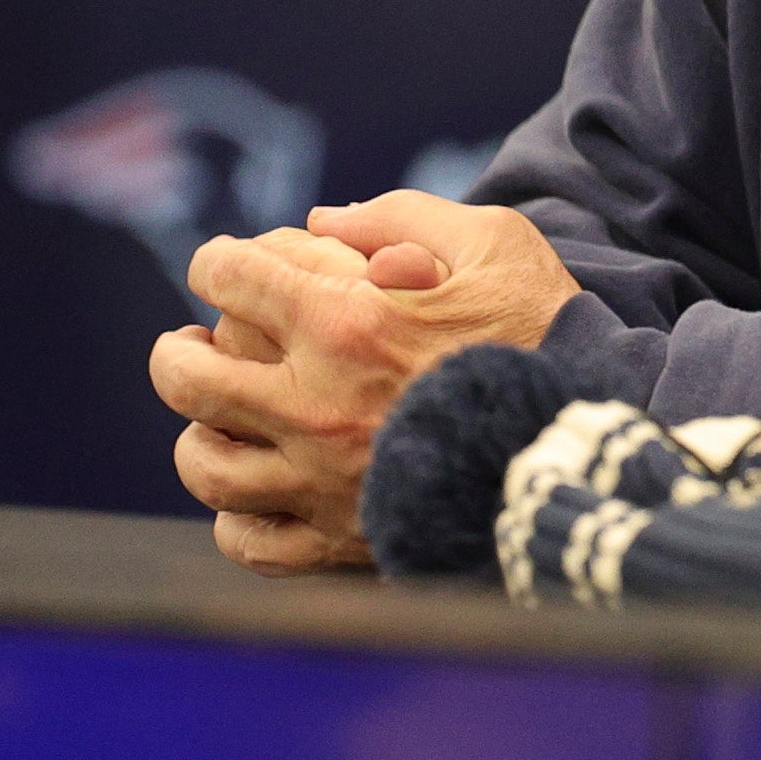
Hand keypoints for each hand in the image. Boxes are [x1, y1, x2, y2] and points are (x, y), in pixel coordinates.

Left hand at [148, 190, 585, 573]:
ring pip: (205, 463)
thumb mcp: (495, 245)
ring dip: (199, 434)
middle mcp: (315, 404)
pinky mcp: (338, 542)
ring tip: (217, 422)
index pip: (228, 275)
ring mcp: (320, 480)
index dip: (217, 262)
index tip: (228, 269)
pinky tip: (255, 493)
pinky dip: (235, 518)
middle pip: (186, 375)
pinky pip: (247, 541)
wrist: (584, 455)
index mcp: (346, 321)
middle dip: (177, 350)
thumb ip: (405, 217)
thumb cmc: (544, 340)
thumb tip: (323, 220)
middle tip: (190, 346)